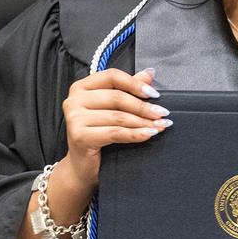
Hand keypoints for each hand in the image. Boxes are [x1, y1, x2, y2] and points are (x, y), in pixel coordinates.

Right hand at [62, 67, 170, 187]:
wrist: (82, 165)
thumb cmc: (97, 134)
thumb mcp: (112, 108)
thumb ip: (128, 88)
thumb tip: (149, 72)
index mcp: (81, 87)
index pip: (112, 76)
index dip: (135, 83)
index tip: (154, 94)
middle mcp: (74, 99)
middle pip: (117, 97)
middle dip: (144, 106)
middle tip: (162, 113)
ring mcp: (75, 117)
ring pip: (118, 116)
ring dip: (143, 122)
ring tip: (160, 125)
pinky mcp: (80, 135)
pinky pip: (115, 132)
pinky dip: (135, 134)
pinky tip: (148, 134)